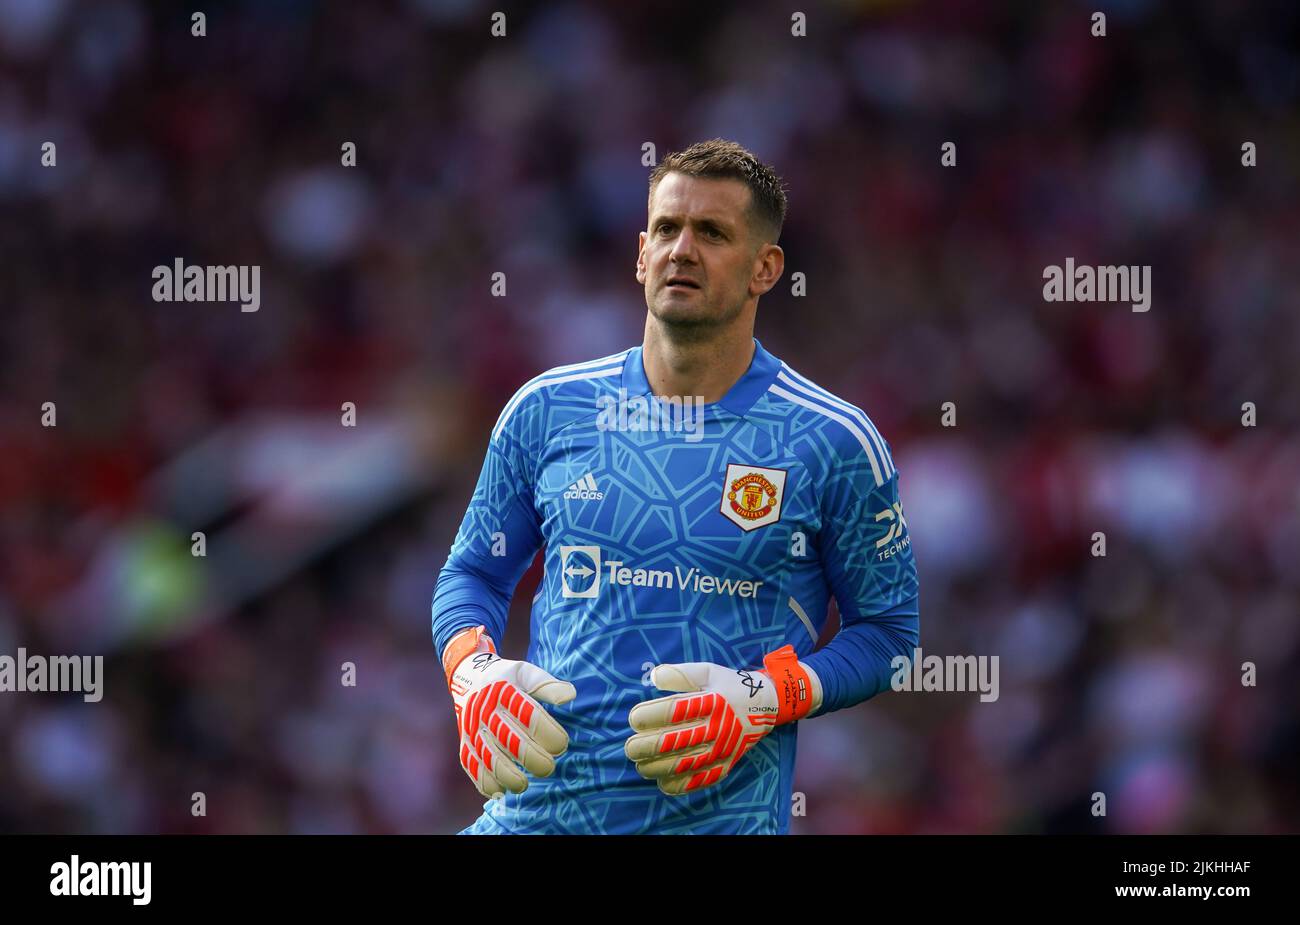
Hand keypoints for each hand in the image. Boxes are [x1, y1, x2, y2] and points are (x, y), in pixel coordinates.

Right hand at [446, 627, 575, 799]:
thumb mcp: (525, 673)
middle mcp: (484, 710)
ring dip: (507, 775)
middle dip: (532, 758)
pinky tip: (501, 790)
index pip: (529, 715)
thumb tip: (570, 696)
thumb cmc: (506, 678)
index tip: (562, 744)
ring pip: (488, 757)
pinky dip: (485, 781)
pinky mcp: (464, 744)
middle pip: (509, 740)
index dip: (547, 733)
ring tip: (524, 785)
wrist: (468, 678)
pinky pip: (471, 766)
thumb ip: (546, 685)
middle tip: (549, 767)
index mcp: (503, 691)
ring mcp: (472, 729)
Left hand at [624, 647, 818, 795]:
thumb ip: (680, 673)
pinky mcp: (726, 764)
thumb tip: (652, 677)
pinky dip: (679, 784)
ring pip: (684, 764)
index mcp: (711, 701)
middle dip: (646, 747)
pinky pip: (701, 779)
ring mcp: (722, 748)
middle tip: (630, 747)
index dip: (649, 716)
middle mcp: (717, 727)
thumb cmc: (730, 685)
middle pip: (674, 741)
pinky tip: (662, 781)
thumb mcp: (708, 671)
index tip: (633, 719)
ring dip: (657, 768)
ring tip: (640, 765)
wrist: (765, 705)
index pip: (673, 711)